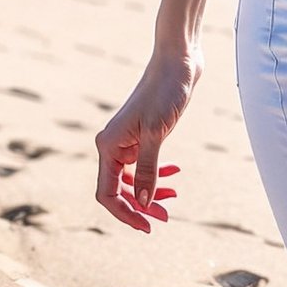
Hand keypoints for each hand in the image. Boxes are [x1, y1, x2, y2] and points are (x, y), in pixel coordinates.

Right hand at [94, 48, 202, 231]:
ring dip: (151, 191)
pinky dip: (158, 172)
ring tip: (173, 196)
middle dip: (141, 205)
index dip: (125, 213)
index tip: (147, 225)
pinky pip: (145, 164)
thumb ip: (148, 170)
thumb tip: (143, 204)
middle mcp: (114, 145)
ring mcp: (128, 140)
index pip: (108, 193)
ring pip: (133, 179)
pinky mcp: (143, 135)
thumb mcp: (156, 133)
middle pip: (120, 189)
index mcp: (109, 145)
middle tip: (164, 217)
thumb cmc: (164, 91)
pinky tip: (176, 172)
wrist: (178, 62)